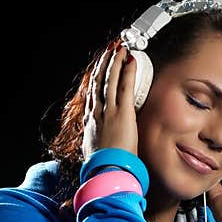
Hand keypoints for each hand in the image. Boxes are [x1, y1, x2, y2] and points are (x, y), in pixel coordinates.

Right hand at [81, 40, 138, 162]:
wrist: (105, 172)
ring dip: (114, 62)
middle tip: (109, 51)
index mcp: (90, 123)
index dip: (95, 79)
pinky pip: (124, 87)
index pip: (92, 95)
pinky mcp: (122, 113)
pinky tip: (130, 60)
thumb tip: (99, 145)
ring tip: (120, 49)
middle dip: (103, 64)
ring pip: (109, 80)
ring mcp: (109, 112)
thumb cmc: (103, 168)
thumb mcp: (95, 153)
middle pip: (98, 83)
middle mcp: (97, 113)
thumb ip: (97, 143)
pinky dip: (127, 71)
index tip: (99, 69)